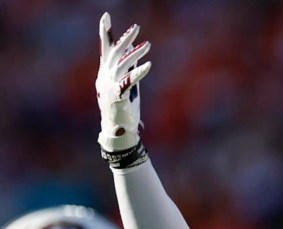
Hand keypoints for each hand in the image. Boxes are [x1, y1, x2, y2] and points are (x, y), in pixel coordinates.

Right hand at [96, 12, 150, 153]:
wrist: (117, 129)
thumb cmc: (123, 107)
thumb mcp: (125, 84)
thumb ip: (128, 69)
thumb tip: (135, 54)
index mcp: (105, 73)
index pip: (105, 49)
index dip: (105, 32)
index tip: (106, 16)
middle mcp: (105, 77)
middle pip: (115, 53)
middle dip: (125, 38)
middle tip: (137, 27)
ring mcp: (110, 86)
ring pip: (123, 64)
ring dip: (136, 53)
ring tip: (148, 45)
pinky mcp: (118, 95)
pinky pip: (129, 81)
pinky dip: (139, 72)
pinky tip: (148, 65)